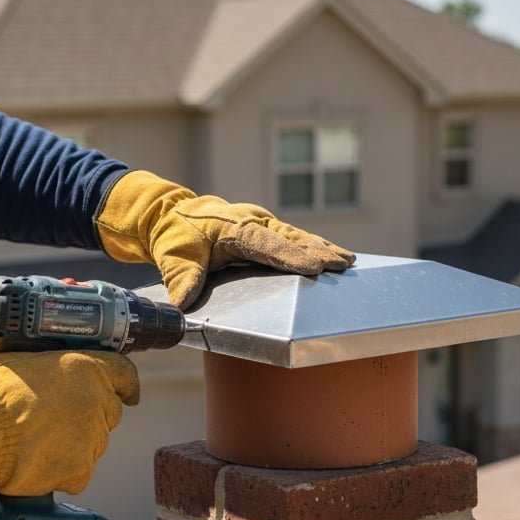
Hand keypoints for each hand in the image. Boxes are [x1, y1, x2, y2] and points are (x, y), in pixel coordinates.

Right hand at [0, 350, 139, 519]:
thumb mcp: (21, 359)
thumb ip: (48, 366)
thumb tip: (46, 369)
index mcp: (85, 367)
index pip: (124, 373)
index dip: (126, 385)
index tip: (128, 393)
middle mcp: (96, 401)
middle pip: (109, 413)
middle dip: (89, 418)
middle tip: (57, 422)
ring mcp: (91, 438)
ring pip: (93, 445)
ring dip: (74, 446)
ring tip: (37, 444)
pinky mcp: (79, 470)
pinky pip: (78, 474)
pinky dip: (61, 473)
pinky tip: (36, 463)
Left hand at [96, 170, 355, 307]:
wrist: (171, 215)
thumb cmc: (175, 236)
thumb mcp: (173, 256)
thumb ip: (182, 278)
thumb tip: (182, 304)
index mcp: (234, 228)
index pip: (267, 244)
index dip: (291, 256)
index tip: (314, 267)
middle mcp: (253, 222)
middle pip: (290, 238)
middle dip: (318, 251)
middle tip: (342, 264)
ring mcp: (261, 224)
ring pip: (297, 236)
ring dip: (322, 247)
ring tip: (347, 261)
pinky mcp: (265, 230)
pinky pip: (293, 238)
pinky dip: (314, 246)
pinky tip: (334, 256)